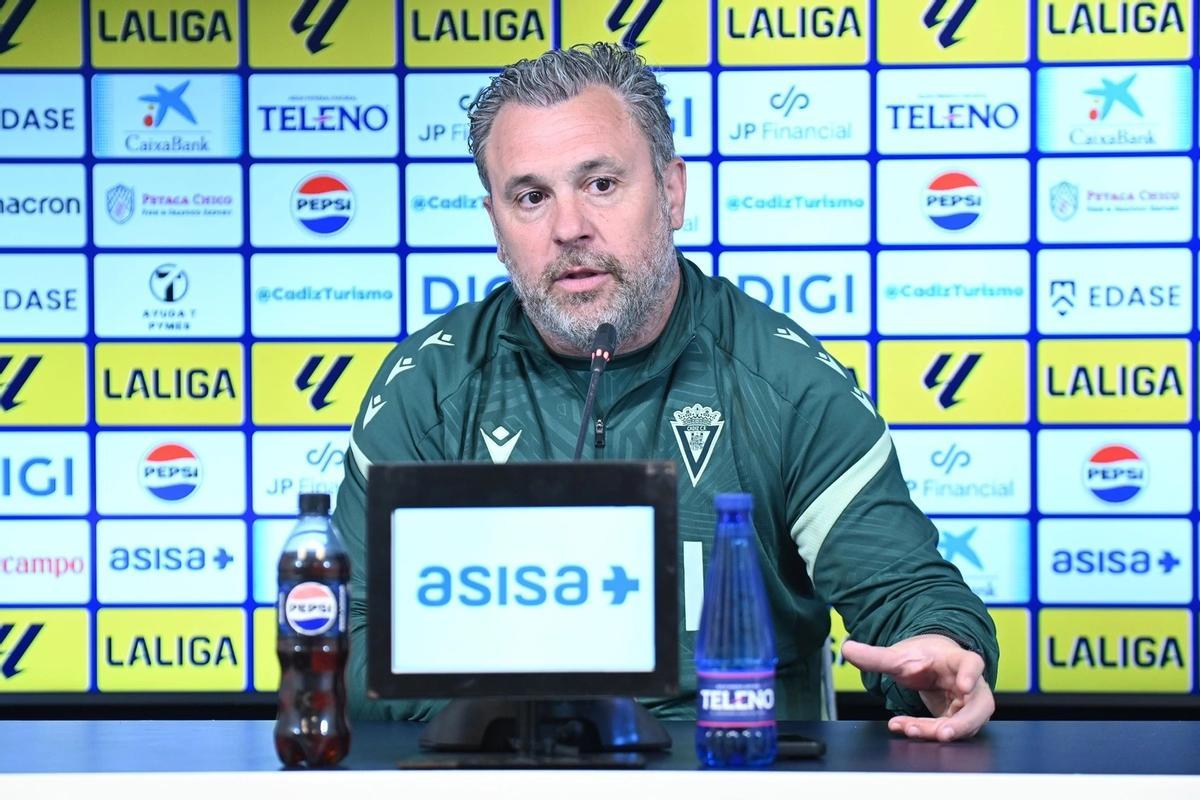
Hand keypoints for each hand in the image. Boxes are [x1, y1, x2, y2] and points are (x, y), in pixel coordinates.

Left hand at [840, 633, 993, 741]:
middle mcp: (970, 684)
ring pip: (962, 724)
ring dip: (936, 730)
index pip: (972, 664)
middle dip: (962, 723)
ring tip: (909, 729)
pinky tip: (904, 727)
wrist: (931, 665)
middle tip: (943, 733)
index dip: (971, 675)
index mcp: (958, 660)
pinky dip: (926, 731)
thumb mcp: (899, 656)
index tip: (965, 686)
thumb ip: (875, 656)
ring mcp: (967, 704)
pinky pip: (947, 729)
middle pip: (978, 706)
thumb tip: (847, 648)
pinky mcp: (958, 719)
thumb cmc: (923, 658)